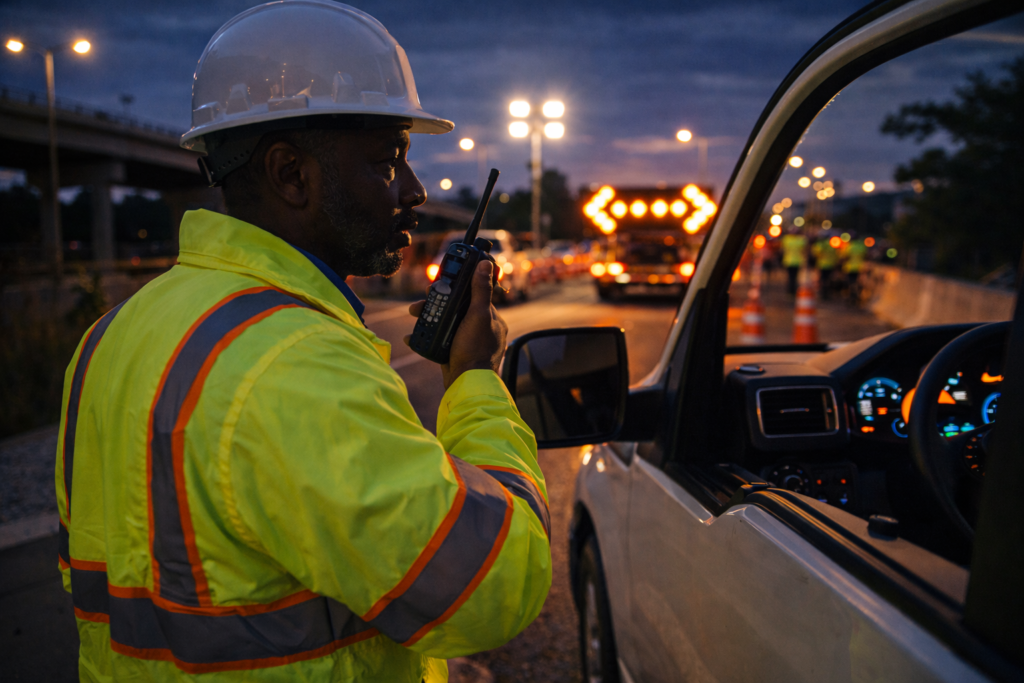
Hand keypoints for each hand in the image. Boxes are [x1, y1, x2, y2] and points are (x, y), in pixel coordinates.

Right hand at [404, 261, 507, 389]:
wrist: (465, 383)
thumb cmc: (475, 349)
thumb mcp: (478, 315)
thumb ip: (481, 290)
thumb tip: (485, 264)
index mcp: (490, 319)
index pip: (473, 295)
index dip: (457, 287)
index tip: (441, 282)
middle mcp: (479, 328)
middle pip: (455, 308)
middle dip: (436, 302)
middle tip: (421, 301)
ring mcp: (465, 341)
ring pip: (444, 323)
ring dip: (427, 317)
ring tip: (414, 314)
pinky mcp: (453, 352)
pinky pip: (437, 339)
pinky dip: (425, 336)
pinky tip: (412, 336)